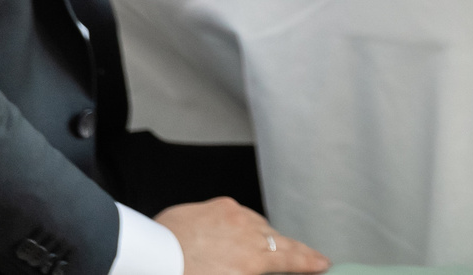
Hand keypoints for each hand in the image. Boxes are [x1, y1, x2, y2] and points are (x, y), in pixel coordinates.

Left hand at [156, 197, 326, 272]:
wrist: (148, 256)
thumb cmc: (179, 274)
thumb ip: (246, 271)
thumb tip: (258, 265)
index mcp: (252, 261)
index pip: (292, 259)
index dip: (311, 261)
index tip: (324, 263)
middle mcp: (248, 235)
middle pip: (280, 242)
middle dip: (293, 251)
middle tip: (306, 257)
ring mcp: (234, 217)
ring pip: (261, 227)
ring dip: (266, 239)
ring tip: (264, 250)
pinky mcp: (218, 206)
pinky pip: (241, 215)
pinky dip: (244, 226)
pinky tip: (237, 234)